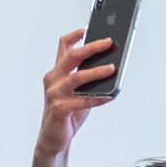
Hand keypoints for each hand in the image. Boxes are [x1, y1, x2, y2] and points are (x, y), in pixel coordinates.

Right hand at [37, 29, 117, 157]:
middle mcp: (53, 79)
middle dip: (91, 48)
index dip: (75, 35)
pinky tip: (110, 96)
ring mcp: (54, 94)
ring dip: (96, 72)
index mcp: (57, 72)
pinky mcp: (59, 109)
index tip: (87, 28)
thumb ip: (87, 78)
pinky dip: (98, 98)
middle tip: (108, 43)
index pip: (62, 46)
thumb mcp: (76, 92)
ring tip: (112, 68)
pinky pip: (82, 101)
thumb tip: (111, 67)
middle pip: (71, 56)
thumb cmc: (67, 114)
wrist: (53, 138)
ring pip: (77, 77)